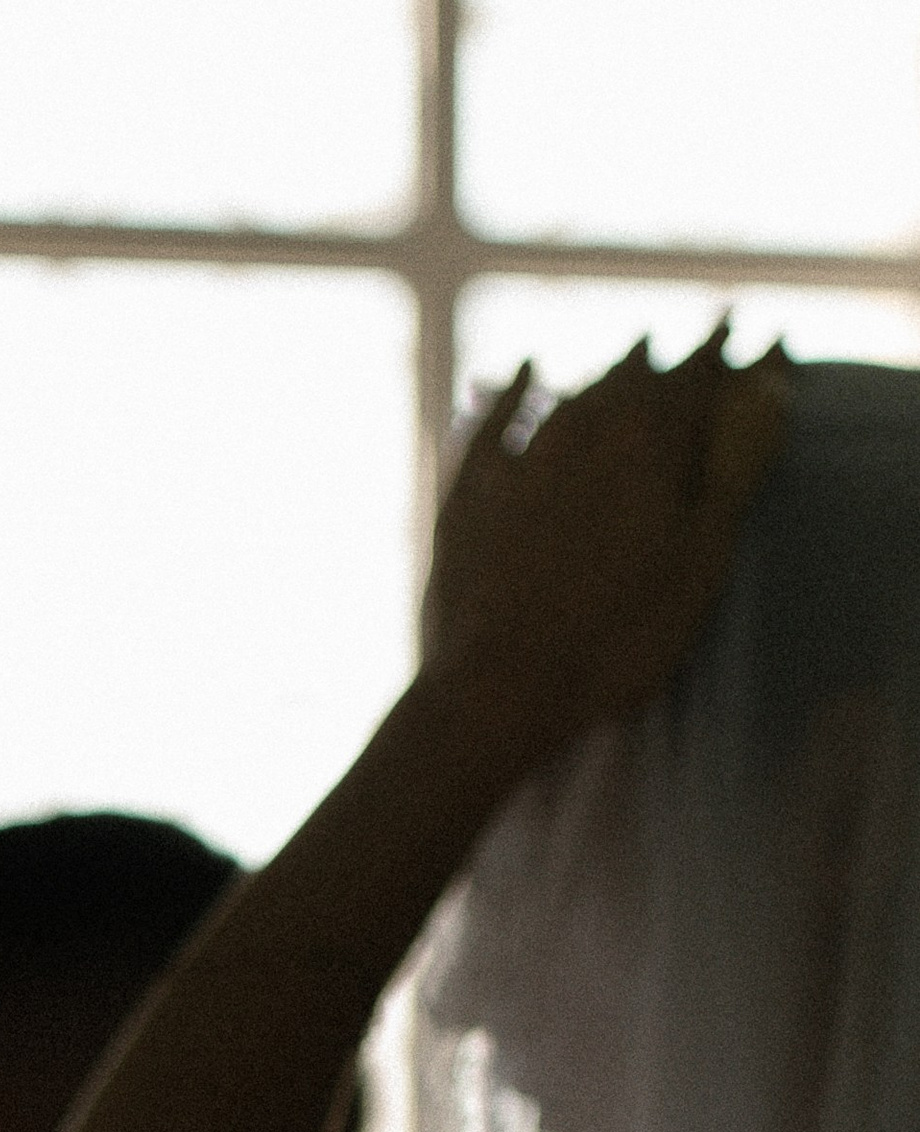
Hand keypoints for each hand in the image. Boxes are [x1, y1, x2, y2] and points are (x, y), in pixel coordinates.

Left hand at [421, 329, 788, 766]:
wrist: (499, 688)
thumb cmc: (618, 637)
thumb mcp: (703, 559)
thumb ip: (736, 468)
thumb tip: (769, 389)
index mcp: (649, 439)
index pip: (698, 376)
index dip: (724, 356)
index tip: (751, 339)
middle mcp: (583, 429)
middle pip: (636, 381)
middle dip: (668, 365)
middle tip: (693, 352)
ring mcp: (519, 458)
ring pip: (576, 396)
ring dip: (609, 376)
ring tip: (634, 361)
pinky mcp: (468, 493)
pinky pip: (493, 422)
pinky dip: (512, 390)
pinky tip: (523, 370)